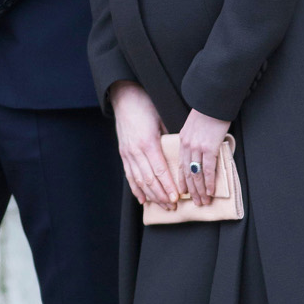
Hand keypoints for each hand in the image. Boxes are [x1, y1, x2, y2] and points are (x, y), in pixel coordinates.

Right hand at [109, 80, 178, 208]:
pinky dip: (136, 188)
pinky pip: (129, 175)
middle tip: (173, 206)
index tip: (176, 197)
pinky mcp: (123, 153)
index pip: (159, 170)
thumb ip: (169, 138)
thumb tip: (180, 154)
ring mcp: (127, 153)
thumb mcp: (162, 119)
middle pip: (149, 179)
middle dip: (161, 195)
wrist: (125, 97)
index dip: (168, 186)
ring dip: (151, 195)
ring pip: (139, 180)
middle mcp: (136, 150)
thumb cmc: (146, 106)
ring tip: (162, 206)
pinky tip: (142, 199)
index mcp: (148, 142)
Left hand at [178, 108, 230, 206]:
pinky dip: (209, 182)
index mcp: (183, 140)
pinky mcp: (209, 147)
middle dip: (192, 190)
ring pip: (196, 174)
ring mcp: (197, 147)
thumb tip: (199, 148)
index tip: (183, 192)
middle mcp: (187, 145)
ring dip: (200, 190)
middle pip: (187, 173)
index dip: (182, 180)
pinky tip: (211, 191)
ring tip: (203, 201)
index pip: (181, 165)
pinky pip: (208, 169)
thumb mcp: (194, 124)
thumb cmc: (208, 110)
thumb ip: (193, 137)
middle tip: (196, 202)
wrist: (213, 100)